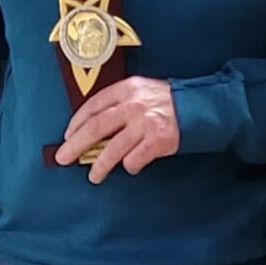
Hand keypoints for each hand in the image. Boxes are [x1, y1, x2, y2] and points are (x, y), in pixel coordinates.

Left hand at [55, 76, 179, 183]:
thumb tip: (93, 129)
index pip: (93, 106)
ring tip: (94, 176)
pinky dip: (130, 166)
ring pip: (112, 149)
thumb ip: (120, 104)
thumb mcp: (142, 91)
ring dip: (99, 165)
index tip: (68, 136)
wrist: (202, 107)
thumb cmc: (169, 102)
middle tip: (64, 158)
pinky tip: (131, 166)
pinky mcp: (158, 140)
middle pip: (95, 127)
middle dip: (75, 145)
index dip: (76, 123)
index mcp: (127, 89)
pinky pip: (134, 159)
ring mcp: (145, 123)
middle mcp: (133, 104)